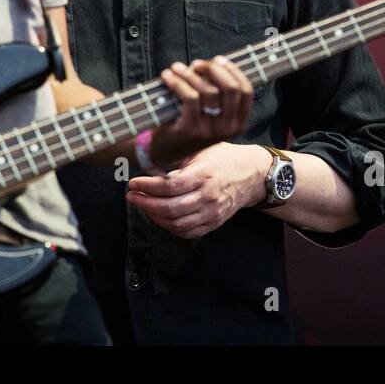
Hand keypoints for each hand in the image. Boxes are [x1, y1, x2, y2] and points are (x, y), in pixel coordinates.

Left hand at [126, 142, 270, 238]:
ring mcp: (212, 212)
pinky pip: (187, 232)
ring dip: (154, 217)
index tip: (133, 183)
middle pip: (170, 208)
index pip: (169, 186)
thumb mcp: (202, 151)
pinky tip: (160, 217)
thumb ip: (178, 162)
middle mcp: (208, 196)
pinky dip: (170, 227)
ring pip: (176, 223)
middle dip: (145, 204)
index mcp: (203, 175)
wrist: (253, 174)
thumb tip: (150, 168)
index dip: (147, 187)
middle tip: (132, 196)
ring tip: (143, 205)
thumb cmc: (225, 158)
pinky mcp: (214, 222)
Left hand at [149, 56, 252, 166]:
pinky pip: (190, 97)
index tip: (218, 59)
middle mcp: (229, 128)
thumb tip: (211, 63)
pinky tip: (167, 76)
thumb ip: (216, 89)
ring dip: (190, 74)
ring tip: (176, 68)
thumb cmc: (189, 121)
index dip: (233, 71)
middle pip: (231, 88)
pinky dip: (178, 82)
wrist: (166, 150)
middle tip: (197, 63)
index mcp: (238, 122)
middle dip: (214, 69)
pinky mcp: (192, 130)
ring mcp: (211, 131)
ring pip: (209, 91)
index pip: (246, 91)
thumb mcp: (210, 111)